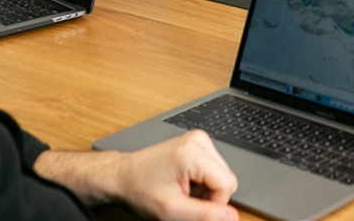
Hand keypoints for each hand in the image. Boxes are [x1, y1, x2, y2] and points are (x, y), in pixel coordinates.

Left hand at [118, 131, 238, 220]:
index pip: (227, 184)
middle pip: (226, 178)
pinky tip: (183, 182)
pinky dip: (201, 181)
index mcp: (193, 152)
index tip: (190, 208)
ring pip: (221, 175)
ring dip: (205, 189)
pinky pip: (213, 169)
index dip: (213, 204)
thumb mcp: (171, 210)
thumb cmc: (139, 190)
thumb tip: (231, 216)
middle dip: (209, 196)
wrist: (122, 176)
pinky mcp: (197, 143)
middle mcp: (199, 140)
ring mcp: (198, 139)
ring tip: (182, 190)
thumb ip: (204, 215)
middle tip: (184, 200)